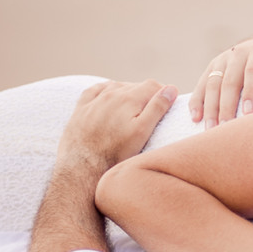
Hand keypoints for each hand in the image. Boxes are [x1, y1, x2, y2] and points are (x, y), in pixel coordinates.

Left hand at [59, 80, 176, 173]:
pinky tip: (109, 97)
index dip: (164, 92)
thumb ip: (157, 108)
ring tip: (134, 108)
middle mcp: (111, 93)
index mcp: (129, 98)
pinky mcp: (82, 107)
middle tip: (153, 110)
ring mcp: (95, 99)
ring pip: (117, 87)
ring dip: (128, 93)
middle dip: (146, 95)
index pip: (153, 85)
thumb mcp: (142, 132)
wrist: (83, 165)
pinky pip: (96, 90)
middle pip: (135, 86)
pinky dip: (106, 91)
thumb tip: (171, 89)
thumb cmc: (115, 152)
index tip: (169, 103)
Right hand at [189, 37, 252, 127]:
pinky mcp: (210, 68)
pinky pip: (200, 85)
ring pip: (212, 85)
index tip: (249, 115)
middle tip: (225, 130)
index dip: (250, 92)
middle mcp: (238, 53)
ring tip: (210, 132)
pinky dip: (196, 101)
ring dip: (210, 108)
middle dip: (226, 106)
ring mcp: (222, 60)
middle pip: (229, 81)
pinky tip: (195, 120)